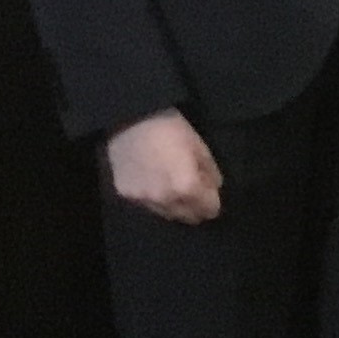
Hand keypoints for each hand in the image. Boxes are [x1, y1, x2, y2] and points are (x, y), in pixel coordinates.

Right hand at [107, 108, 221, 223]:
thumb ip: (210, 173)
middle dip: (195, 208)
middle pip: (188, 217)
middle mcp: (164, 200)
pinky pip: (147, 205)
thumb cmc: (171, 129)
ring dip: (174, 206)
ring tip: (173, 187)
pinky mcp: (125, 195)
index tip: (210, 193)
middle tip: (194, 192)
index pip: (209, 211)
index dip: (213, 202)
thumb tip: (213, 188)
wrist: (130, 120)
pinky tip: (154, 182)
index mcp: (186, 188)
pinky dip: (154, 199)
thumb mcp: (200, 147)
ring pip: (167, 214)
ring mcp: (142, 200)